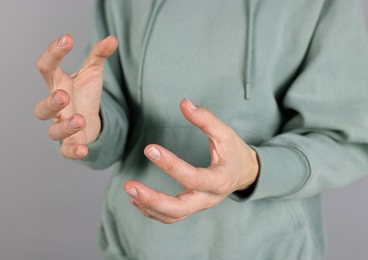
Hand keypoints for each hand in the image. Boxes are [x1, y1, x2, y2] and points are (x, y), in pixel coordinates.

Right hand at [34, 34, 117, 158]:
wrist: (91, 120)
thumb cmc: (85, 94)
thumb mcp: (92, 72)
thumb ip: (99, 56)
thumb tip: (112, 39)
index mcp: (57, 85)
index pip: (46, 67)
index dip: (53, 53)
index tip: (68, 38)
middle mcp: (56, 108)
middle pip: (42, 108)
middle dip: (51, 102)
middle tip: (64, 95)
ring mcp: (61, 127)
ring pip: (53, 131)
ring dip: (65, 127)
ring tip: (80, 119)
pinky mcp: (71, 143)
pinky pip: (67, 151)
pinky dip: (73, 151)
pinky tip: (84, 150)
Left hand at [124, 99, 258, 223]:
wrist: (244, 173)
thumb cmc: (234, 152)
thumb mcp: (225, 134)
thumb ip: (206, 119)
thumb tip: (184, 103)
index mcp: (219, 180)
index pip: (192, 178)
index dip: (170, 164)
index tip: (149, 148)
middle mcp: (209, 198)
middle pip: (179, 209)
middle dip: (152, 199)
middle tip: (129, 185)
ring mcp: (199, 206)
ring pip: (172, 216)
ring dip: (148, 206)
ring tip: (129, 190)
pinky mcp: (192, 207)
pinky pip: (170, 216)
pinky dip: (152, 211)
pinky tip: (136, 200)